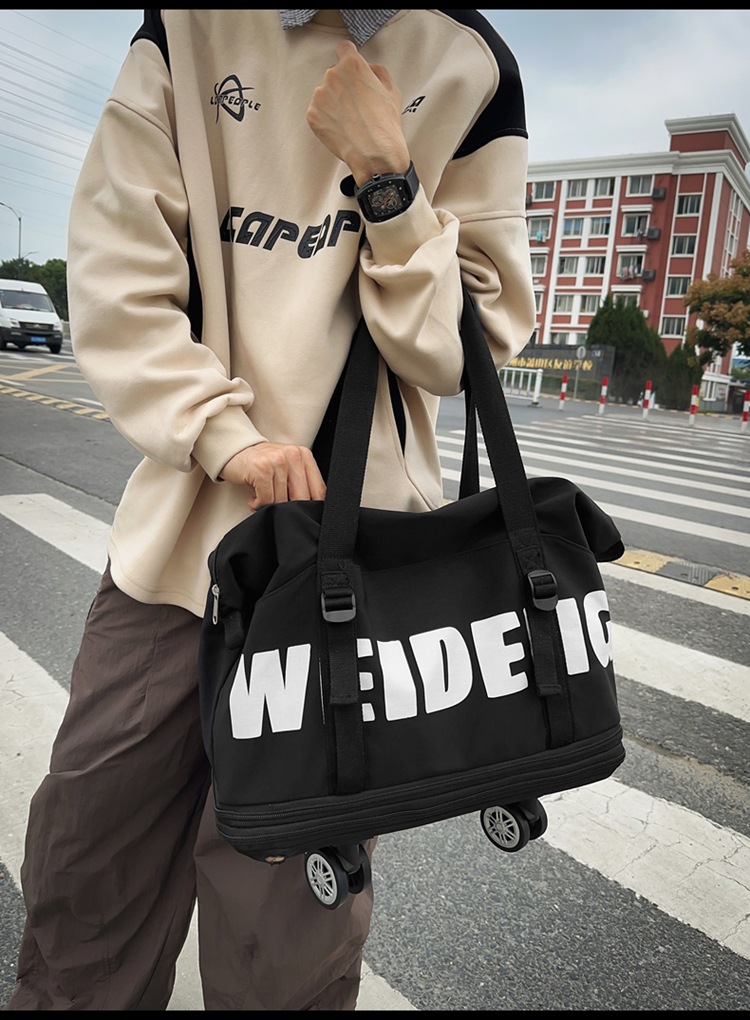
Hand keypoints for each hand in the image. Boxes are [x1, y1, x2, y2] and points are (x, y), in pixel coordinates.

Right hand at [219, 442, 325, 510]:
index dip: (311, 508)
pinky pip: (266, 500)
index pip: (319, 490)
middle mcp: (293, 455)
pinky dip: (258, 505)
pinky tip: (254, 499)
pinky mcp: (261, 469)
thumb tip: (310, 510)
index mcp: (304, 455)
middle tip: (278, 507)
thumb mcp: (287, 467)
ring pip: (282, 501)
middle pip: (302, 498)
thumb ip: (301, 483)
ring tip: (263, 498)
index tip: (303, 514)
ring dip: (270, 506)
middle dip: (289, 509)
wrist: (235, 450)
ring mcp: (277, 461)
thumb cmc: (263, 463)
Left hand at [306, 39, 409, 184]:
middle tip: (356, 104)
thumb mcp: (392, 90)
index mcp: (352, 66)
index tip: (350, 68)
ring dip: (333, 102)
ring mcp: (320, 96)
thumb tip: (368, 69)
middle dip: (343, 85)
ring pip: (325, 94)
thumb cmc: (385, 125)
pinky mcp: (312, 115)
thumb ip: (377, 72)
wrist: (374, 155)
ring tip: (349, 120)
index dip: (349, 58)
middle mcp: (332, 76)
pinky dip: (327, 118)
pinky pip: (318, 111)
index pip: (344, 49)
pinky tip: (341, 128)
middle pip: (334, 74)